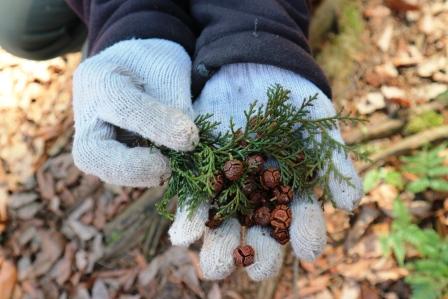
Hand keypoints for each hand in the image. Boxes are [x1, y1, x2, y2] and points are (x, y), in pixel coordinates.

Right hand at [72, 39, 198, 186]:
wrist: (137, 68)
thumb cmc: (153, 65)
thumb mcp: (168, 68)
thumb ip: (174, 101)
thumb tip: (186, 141)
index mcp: (98, 78)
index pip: (123, 106)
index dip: (158, 125)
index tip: (191, 138)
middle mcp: (86, 114)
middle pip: (90, 153)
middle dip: (129, 167)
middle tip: (166, 169)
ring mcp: (93, 140)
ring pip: (105, 170)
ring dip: (142, 175)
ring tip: (173, 167)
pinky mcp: (107, 158)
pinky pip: (123, 173)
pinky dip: (147, 175)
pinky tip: (169, 168)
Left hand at [168, 63, 362, 280]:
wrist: (253, 66)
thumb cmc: (292, 98)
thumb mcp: (319, 124)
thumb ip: (333, 161)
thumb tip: (350, 204)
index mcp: (289, 188)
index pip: (300, 217)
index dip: (306, 233)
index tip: (309, 251)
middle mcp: (258, 193)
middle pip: (259, 229)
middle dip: (257, 251)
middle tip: (255, 271)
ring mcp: (228, 184)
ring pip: (224, 221)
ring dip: (218, 245)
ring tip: (215, 267)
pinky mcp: (200, 170)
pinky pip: (193, 196)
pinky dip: (189, 215)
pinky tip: (183, 235)